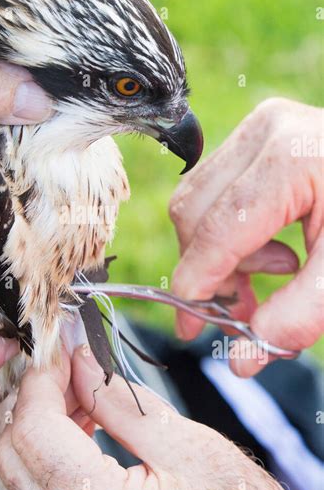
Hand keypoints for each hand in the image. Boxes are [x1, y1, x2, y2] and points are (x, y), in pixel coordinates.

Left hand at [0, 346, 306, 489]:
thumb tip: (80, 362)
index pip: (35, 431)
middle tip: (73, 368)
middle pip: (14, 454)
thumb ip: (120, 401)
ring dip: (42, 426)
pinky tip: (83, 433)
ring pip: (21, 475)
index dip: (42, 380)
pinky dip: (51, 456)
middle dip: (38, 400)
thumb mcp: (187, 446)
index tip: (60, 351)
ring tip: (84, 396)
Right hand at [169, 98, 323, 375]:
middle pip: (195, 214)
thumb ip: (299, 315)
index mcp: (292, 157)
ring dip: (218, 254)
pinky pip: (213, 191)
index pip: (219, 229)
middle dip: (210, 273)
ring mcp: (259, 128)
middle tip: (245, 314)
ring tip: (273, 276)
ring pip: (196, 202)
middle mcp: (267, 130)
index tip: (190, 329)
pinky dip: (228, 233)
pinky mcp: (258, 137)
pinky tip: (271, 248)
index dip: (198, 285)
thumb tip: (240, 361)